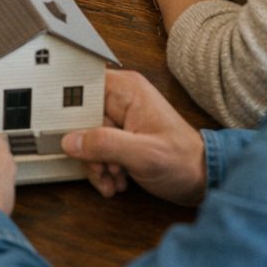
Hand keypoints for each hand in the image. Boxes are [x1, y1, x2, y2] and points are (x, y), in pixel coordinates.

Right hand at [60, 70, 207, 205]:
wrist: (202, 181)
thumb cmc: (183, 161)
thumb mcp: (143, 154)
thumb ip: (105, 144)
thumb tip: (70, 141)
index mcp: (127, 90)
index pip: (82, 85)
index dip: (69, 107)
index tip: (64, 130)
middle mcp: (121, 99)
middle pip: (82, 116)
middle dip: (88, 147)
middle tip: (101, 167)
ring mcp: (120, 117)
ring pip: (87, 135)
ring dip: (95, 162)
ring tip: (112, 179)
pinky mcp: (120, 135)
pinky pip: (97, 147)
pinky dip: (102, 167)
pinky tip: (115, 181)